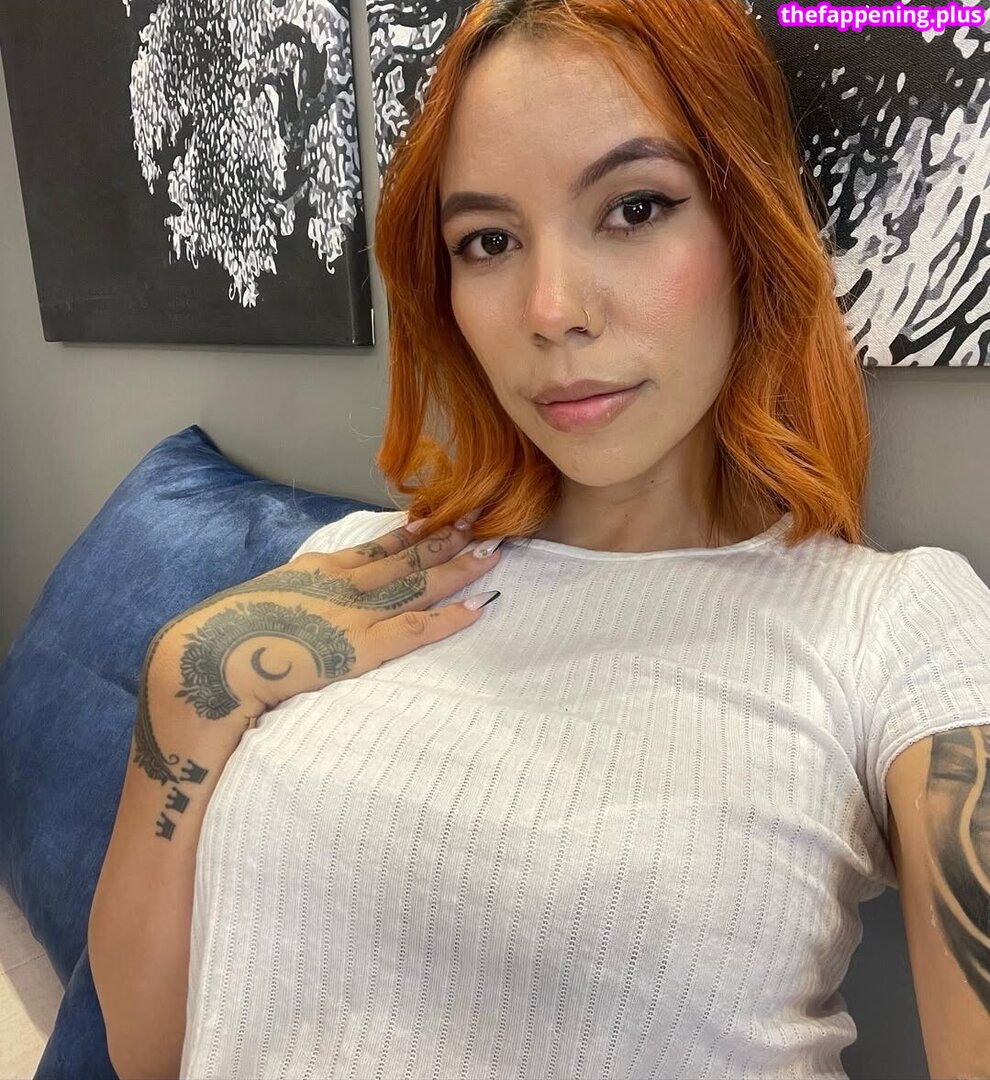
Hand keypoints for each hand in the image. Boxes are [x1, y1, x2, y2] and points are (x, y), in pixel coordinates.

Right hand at [136, 517, 501, 783]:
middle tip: (486, 520)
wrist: (204, 658)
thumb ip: (296, 598)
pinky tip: (481, 606)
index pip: (379, 546)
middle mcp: (344, 582)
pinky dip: (450, 617)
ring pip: (419, 584)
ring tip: (494, 552)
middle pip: (408, 556)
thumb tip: (307, 604)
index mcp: (320, 569)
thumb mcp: (266, 602)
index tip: (442, 517)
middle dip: (449, 539)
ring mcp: (355, 612)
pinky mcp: (360, 646)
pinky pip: (415, 629)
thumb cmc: (226, 637)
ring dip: (459, 568)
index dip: (414, 532)